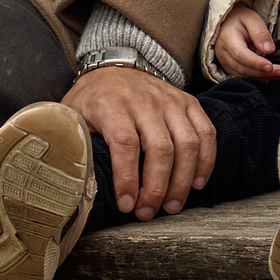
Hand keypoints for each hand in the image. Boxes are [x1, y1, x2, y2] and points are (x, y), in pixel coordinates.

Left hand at [63, 65, 216, 219]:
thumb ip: (74, 142)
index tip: (127, 205)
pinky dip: (206, 161)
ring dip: (182, 180)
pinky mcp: (188, 102)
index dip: (128, 178)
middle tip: (147, 213)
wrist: (114, 66)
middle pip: (160, 148)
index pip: (125, 143)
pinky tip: (196, 184)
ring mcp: (171, 100)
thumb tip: (73, 181)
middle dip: (156, 188)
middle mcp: (145, 101)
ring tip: (171, 206)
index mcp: (112, 105)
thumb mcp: (72, 115)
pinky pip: (206, 132)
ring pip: (187, 143)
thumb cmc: (92, 99)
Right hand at [212, 6, 279, 81]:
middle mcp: (223, 53)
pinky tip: (272, 77)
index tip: (271, 67)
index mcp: (227, 39)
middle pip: (243, 68)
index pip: (241, 55)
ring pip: (244, 75)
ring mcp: (224, 62)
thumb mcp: (251, 18)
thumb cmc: (240, 18)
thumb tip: (269, 50)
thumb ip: (260, 33)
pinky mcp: (229, 68)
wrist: (226, 21)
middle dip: (264, 73)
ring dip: (264, 77)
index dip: (256, 63)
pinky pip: (243, 77)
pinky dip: (258, 78)